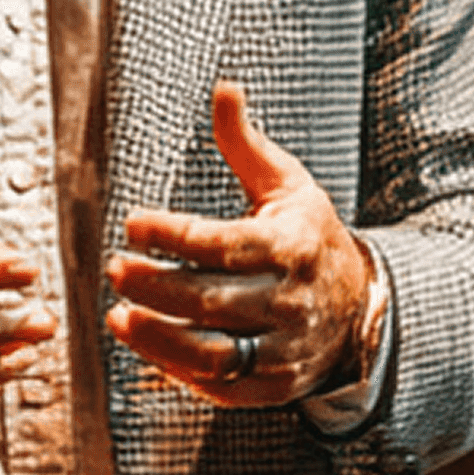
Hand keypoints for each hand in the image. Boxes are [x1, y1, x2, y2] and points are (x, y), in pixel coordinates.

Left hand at [106, 82, 369, 407]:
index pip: (224, 244)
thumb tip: (224, 89)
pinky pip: (223, 386)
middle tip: (114, 269)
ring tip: (118, 316)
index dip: (173, 235)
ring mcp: (283, 349)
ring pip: (215, 351)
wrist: (359, 307)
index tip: (131, 224)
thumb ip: (245, 143)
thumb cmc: (308, 237)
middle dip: (157, 287)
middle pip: (213, 300)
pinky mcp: (273, 384)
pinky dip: (180, 372)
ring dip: (159, 338)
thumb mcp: (287, 184)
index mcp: (291, 246)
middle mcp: (289, 302)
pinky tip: (146, 346)